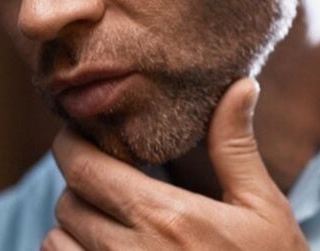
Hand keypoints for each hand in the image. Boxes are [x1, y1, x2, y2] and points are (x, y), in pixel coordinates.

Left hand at [43, 78, 308, 249]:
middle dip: (82, 185)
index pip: (83, 169)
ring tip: (109, 220)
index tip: (80, 134)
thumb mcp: (262, 208)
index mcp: (166, 217)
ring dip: (74, 227)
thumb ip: (235, 148)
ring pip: (57, 243)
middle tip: (111, 179)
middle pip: (67, 203)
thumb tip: (241, 85)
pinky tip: (110, 248)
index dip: (71, 144)